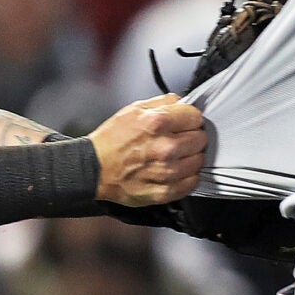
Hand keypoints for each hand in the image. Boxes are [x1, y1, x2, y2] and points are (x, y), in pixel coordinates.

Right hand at [89, 95, 206, 205]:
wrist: (94, 168)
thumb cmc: (113, 139)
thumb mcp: (134, 110)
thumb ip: (163, 103)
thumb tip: (183, 103)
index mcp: (158, 123)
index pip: (196, 116)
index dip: (190, 119)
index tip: (184, 123)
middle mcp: (165, 147)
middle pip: (201, 139)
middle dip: (192, 137)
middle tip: (180, 139)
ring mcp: (166, 171)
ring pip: (199, 161)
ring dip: (190, 158)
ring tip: (176, 156)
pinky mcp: (164, 191)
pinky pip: (191, 183)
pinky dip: (187, 177)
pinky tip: (175, 171)